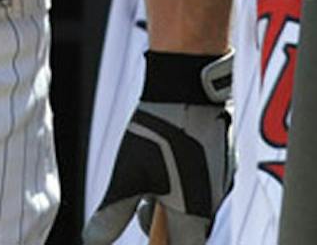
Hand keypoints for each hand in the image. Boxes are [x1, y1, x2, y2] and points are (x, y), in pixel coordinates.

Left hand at [84, 52, 233, 244]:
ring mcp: (222, 178)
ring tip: (150, 182)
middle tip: (143, 208)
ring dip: (172, 202)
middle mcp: (215, 200)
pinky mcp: (222, 159)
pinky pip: (202, 182)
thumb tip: (94, 241)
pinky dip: (183, 182)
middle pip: (189, 230)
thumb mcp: (128, 175)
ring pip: (195, 204)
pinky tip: (165, 161)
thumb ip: (115, 212)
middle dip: (164, 225)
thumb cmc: (158, 133)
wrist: (187, 88)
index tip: (149, 240)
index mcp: (195, 214)